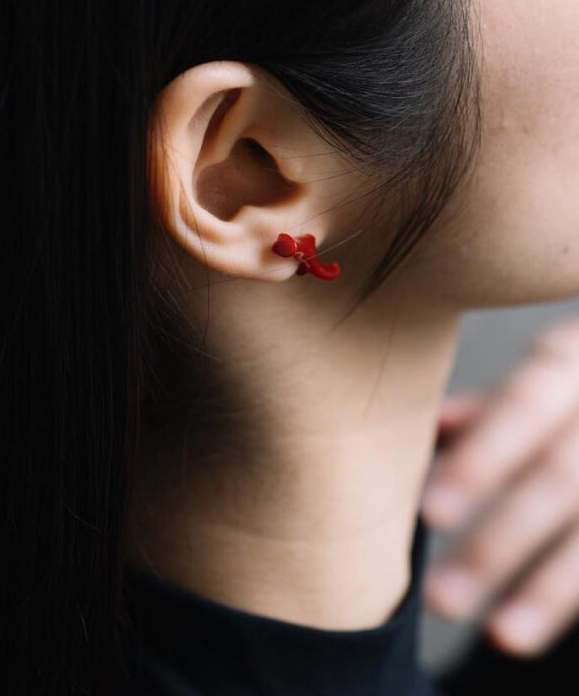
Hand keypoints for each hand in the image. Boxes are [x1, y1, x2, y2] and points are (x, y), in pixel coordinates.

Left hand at [421, 319, 578, 657]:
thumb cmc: (577, 385)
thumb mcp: (549, 370)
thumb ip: (493, 405)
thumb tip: (432, 425)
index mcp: (575, 359)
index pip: (524, 408)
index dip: (482, 461)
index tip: (432, 514)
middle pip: (559, 478)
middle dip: (501, 542)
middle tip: (441, 596)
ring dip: (550, 589)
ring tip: (500, 636)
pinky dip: (574, 588)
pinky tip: (535, 626)